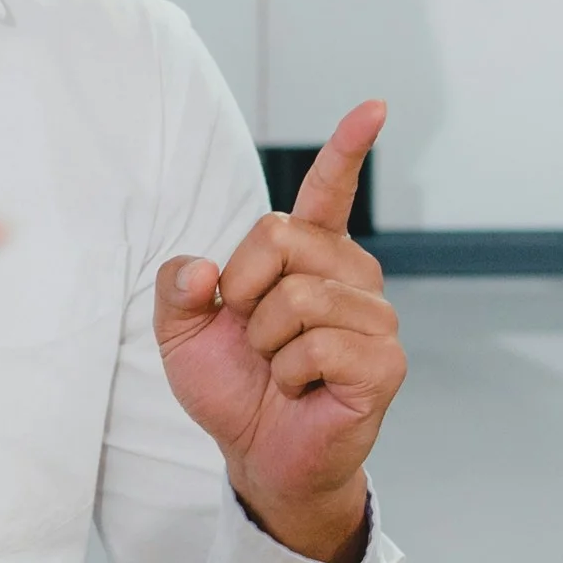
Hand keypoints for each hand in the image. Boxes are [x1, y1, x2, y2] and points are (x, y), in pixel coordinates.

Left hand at [159, 105, 400, 562]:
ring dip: (267, 343)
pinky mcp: (385, 362)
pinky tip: (302, 389)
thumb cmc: (235, 387)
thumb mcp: (181, 333)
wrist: (260, 455)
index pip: (329, 192)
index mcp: (310, 256)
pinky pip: (319, 344)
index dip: (348, 148)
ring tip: (280, 370)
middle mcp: (351, 275)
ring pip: (299, 297)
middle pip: (282, 236)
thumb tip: (205, 270)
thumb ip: (177, 288)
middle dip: (245, 291)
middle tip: (254, 336)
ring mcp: (376, 318)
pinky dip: (291, 372)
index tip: (374, 107)